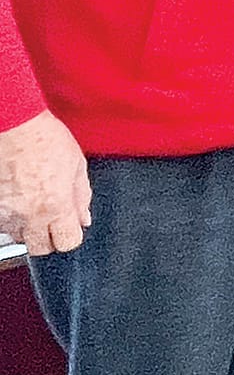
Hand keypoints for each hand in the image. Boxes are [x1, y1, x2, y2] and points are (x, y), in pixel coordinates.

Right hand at [0, 112, 92, 255]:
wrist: (14, 125)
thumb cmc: (45, 139)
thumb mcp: (77, 164)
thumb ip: (81, 196)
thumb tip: (84, 218)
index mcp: (56, 206)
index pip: (67, 242)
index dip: (71, 235)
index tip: (71, 227)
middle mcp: (29, 214)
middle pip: (39, 248)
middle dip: (48, 238)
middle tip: (52, 220)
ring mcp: (6, 212)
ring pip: (18, 236)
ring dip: (26, 227)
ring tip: (33, 203)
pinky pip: (2, 223)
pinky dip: (10, 217)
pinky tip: (18, 198)